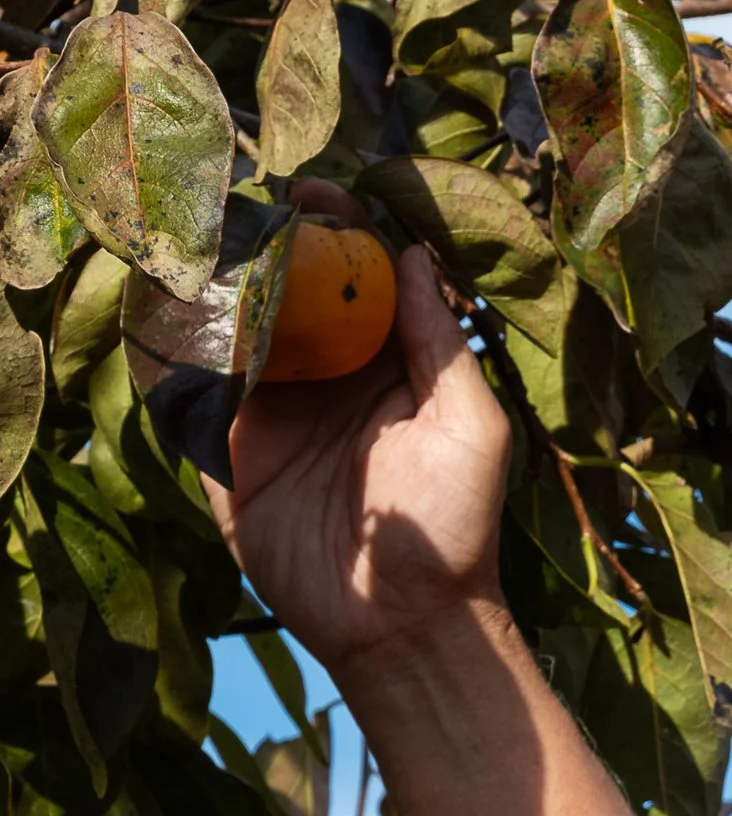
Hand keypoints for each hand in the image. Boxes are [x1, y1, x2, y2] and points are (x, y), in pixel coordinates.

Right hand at [206, 188, 512, 681]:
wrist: (404, 623)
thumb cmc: (455, 527)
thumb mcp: (469, 425)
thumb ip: (440, 341)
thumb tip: (413, 254)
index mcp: (385, 365)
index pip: (354, 278)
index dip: (335, 230)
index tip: (315, 192)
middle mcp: (326, 381)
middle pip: (285, 291)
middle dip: (263, 244)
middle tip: (244, 205)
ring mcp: (274, 416)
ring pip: (235, 332)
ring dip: (217, 288)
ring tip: (204, 244)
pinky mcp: (230, 459)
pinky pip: (198, 396)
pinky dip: (183, 355)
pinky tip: (177, 314)